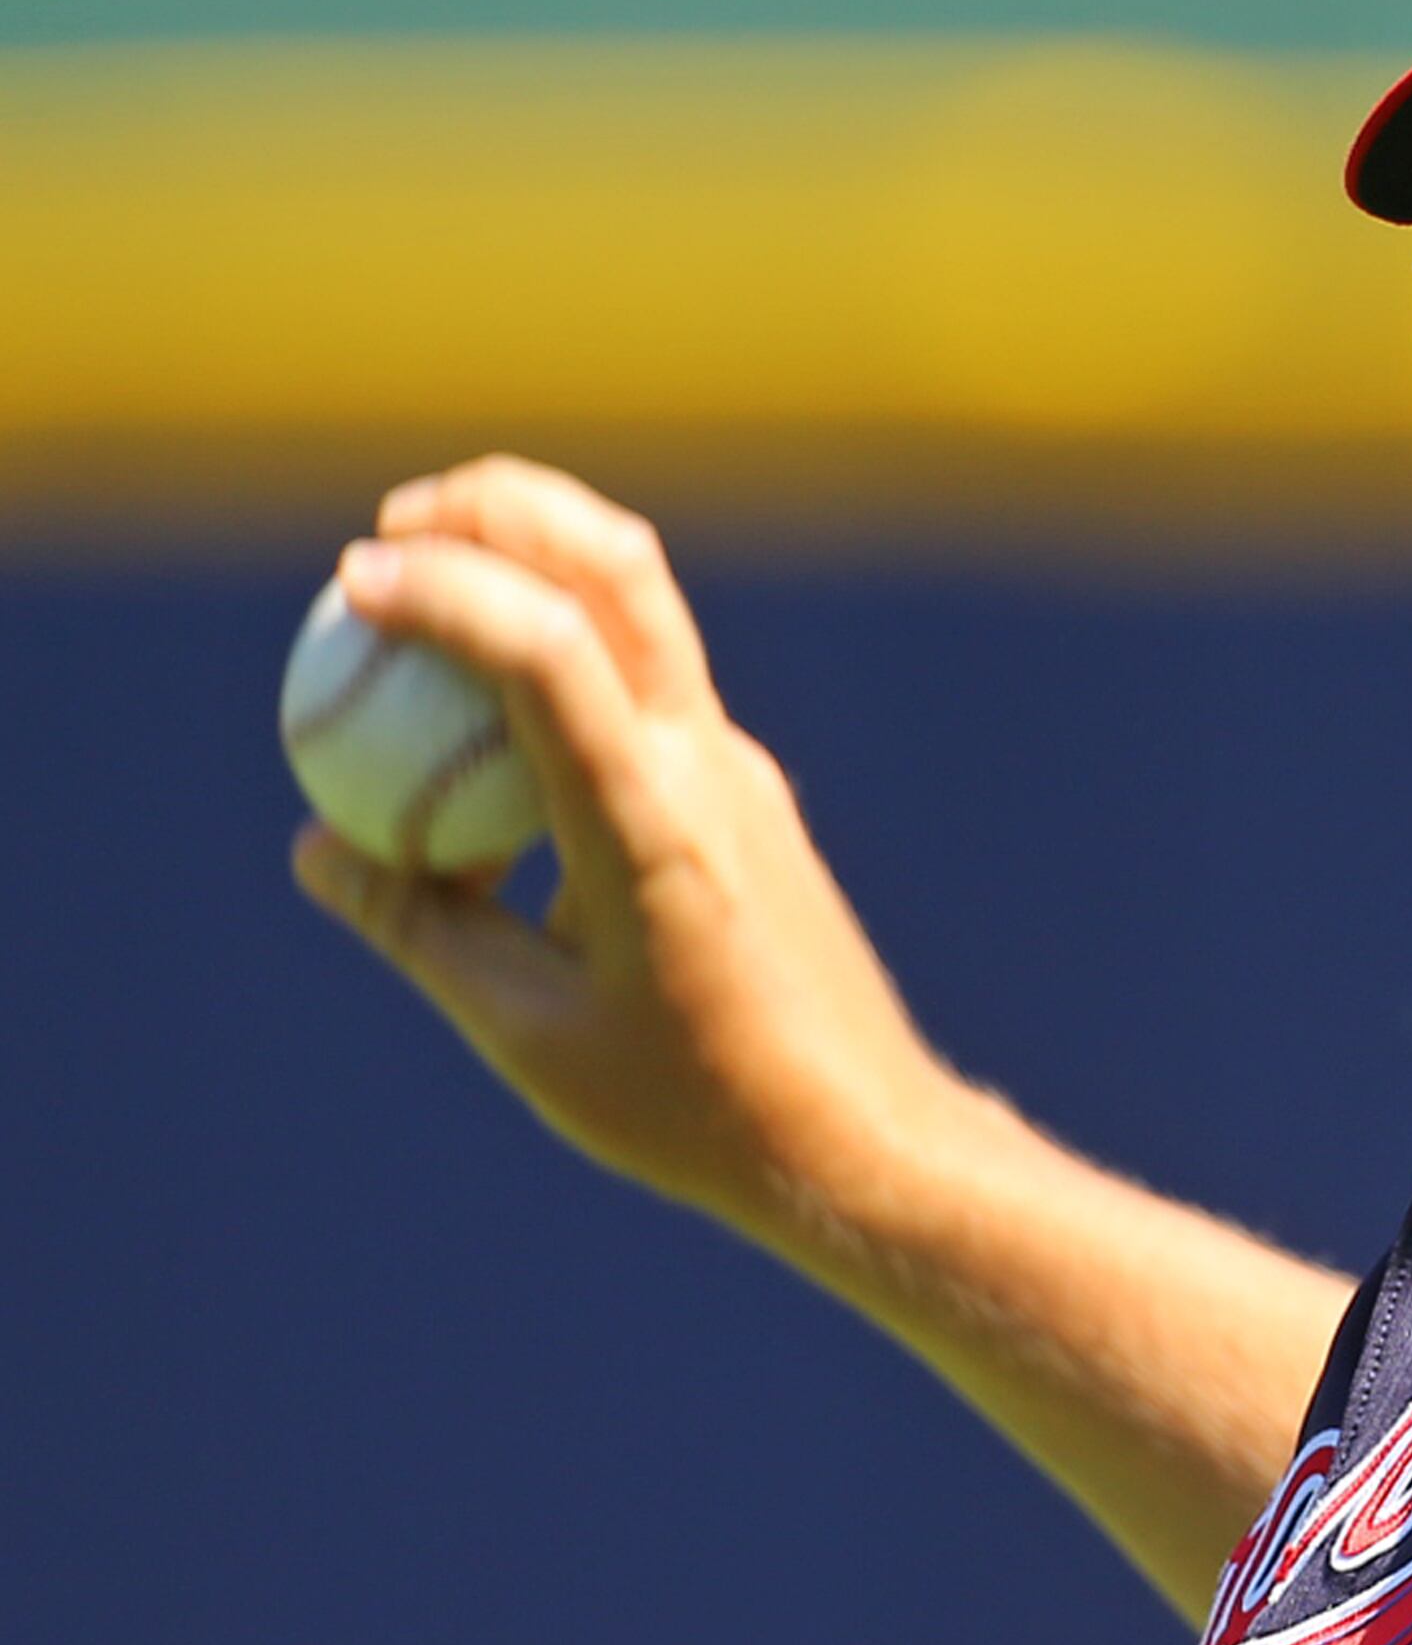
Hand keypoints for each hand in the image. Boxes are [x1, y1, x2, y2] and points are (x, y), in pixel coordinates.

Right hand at [292, 456, 954, 1237]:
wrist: (861, 1136)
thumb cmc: (696, 1104)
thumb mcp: (530, 1034)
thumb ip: (421, 927)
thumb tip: (319, 847)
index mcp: (649, 823)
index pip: (549, 651)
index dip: (449, 589)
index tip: (351, 579)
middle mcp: (706, 767)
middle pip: (617, 568)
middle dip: (501, 507)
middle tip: (392, 523)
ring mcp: (737, 771)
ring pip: (639, 614)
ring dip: (533, 569)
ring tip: (418, 600)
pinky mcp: (745, 795)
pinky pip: (640, 694)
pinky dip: (556, 668)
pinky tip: (480, 739)